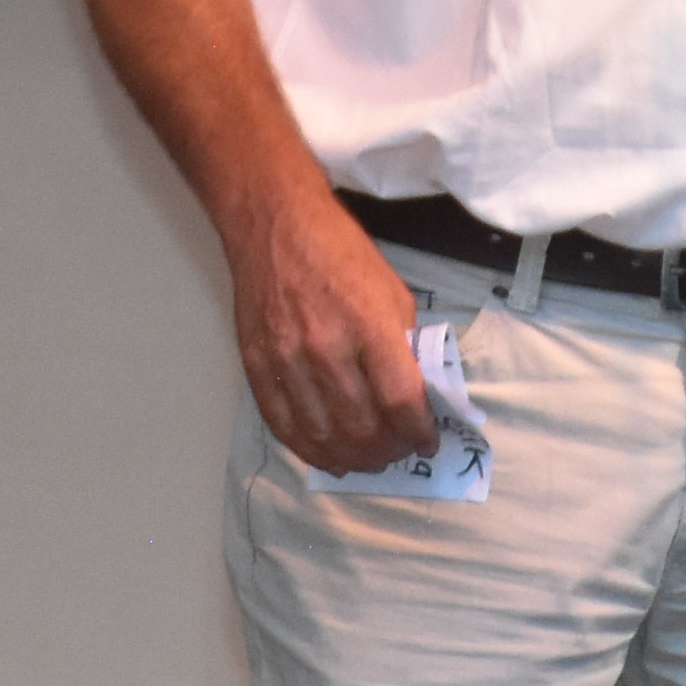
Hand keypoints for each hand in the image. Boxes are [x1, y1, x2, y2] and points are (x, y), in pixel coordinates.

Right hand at [234, 184, 434, 471]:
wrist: (274, 224)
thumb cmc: (339, 251)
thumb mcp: (392, 290)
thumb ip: (402, 343)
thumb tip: (416, 390)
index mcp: (369, 325)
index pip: (401, 399)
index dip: (419, 432)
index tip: (427, 441)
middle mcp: (327, 347)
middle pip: (362, 426)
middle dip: (388, 450)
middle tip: (398, 453)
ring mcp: (287, 359)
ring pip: (323, 433)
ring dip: (352, 458)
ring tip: (369, 460)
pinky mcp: (257, 364)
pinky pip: (283, 423)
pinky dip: (308, 449)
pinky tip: (328, 456)